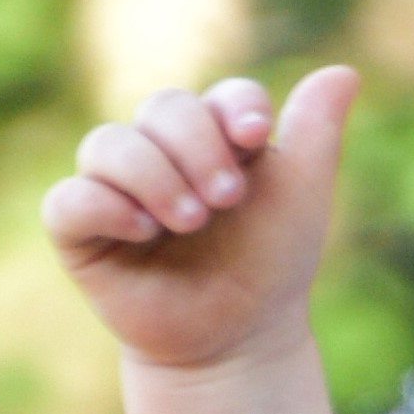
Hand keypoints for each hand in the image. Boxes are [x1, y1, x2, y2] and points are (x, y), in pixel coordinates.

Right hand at [39, 64, 356, 373]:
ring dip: (152, 174)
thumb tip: (344, 72)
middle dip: (198, 144)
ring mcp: (115, 188)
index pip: (219, 97)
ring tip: (191, 220)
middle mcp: (159, 150)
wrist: (238, 341)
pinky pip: (69, 200)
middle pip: (162, 107)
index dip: (235, 108)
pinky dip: (104, 205)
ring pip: (107, 144)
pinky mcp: (81, 232)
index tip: (256, 137)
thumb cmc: (268, 265)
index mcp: (215, 135)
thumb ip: (316, 134)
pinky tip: (142, 229)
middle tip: (228, 198)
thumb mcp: (301, 197)